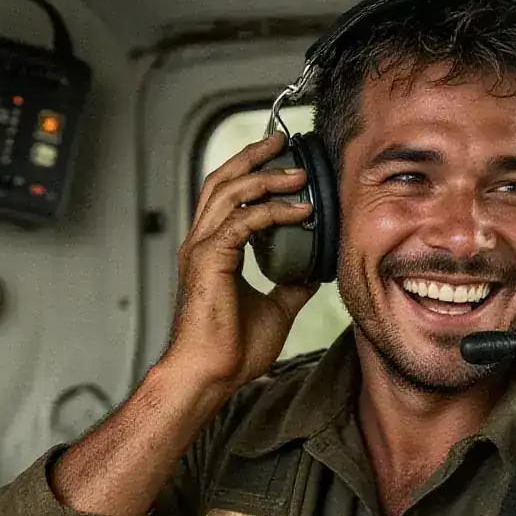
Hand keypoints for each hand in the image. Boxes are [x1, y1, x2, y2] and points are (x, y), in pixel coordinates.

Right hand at [167, 131, 317, 394]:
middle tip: (282, 141)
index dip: (251, 173)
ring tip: (298, 171)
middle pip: (222, 180)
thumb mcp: (274, 310)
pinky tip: (300, 211)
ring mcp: (201, 248)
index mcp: (211, 251)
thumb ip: (290, 285)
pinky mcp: (210, 259)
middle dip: (253, 156)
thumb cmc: (231, 351)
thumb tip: (314, 271)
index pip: (227, 196)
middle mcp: (201, 242)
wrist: (210, 374)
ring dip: (266, 176)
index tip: (281, 161)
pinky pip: (245, 221)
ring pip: (231, 192)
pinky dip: (274, 211)